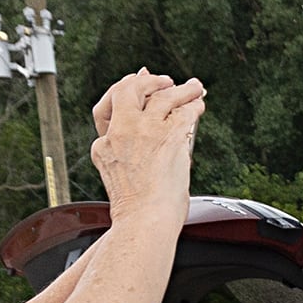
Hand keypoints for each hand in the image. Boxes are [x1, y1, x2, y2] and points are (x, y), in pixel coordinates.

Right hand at [88, 69, 205, 222]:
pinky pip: (185, 111)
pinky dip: (194, 104)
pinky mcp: (169, 135)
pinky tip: (199, 104)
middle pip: (128, 90)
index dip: (122, 94)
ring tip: (192, 87)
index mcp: (103, 145)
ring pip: (162, 95)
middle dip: (146, 81)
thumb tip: (148, 132)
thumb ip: (130, 150)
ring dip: (180, 89)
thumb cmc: (138, 209)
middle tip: (163, 81)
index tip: (135, 85)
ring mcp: (144, 131)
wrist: (144, 221)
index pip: (107, 109)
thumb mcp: (120, 175)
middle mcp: (121, 132)